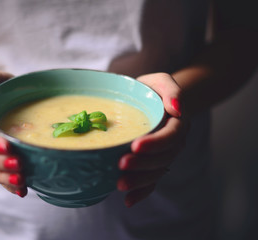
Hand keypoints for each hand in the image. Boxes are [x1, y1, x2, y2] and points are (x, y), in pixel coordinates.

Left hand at [117, 73, 187, 206]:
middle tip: (121, 164)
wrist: (152, 101)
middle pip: (163, 158)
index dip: (155, 143)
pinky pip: (152, 181)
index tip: (135, 145)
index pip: (170, 136)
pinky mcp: (153, 164)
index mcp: (177, 123)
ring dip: (140, 181)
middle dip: (143, 164)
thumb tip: (176, 109)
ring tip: (119, 184)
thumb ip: (171, 89)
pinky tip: (128, 200)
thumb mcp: (161, 81)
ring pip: (157, 172)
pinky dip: (141, 192)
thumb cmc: (153, 90)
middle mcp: (173, 142)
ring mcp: (164, 156)